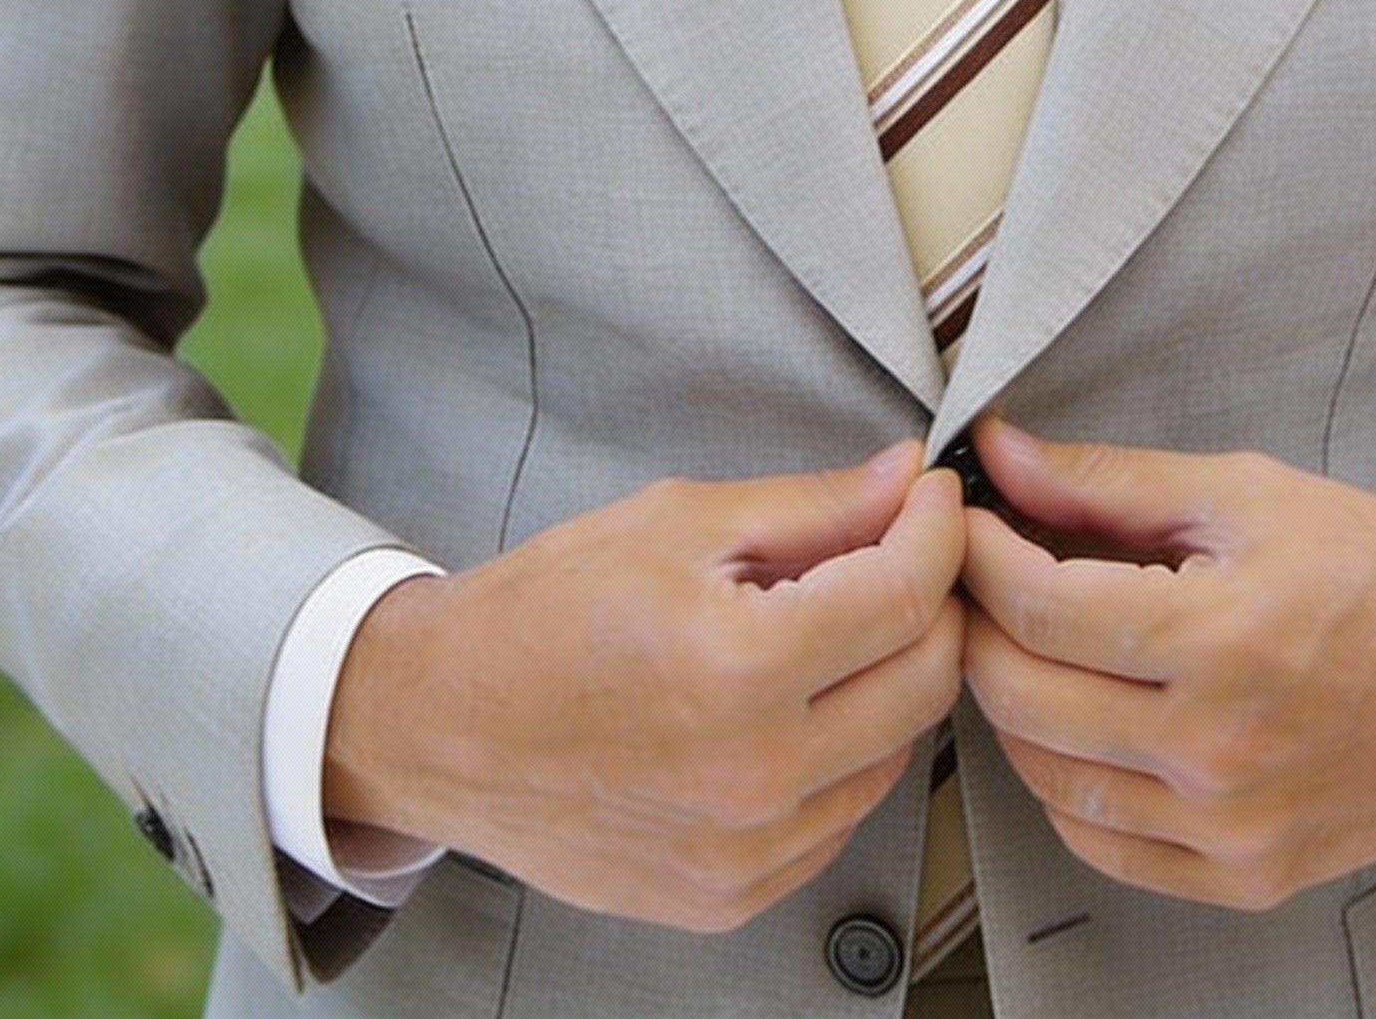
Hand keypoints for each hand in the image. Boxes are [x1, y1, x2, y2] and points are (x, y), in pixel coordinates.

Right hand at [324, 443, 965, 930]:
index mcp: (739, 667)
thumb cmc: (542, 612)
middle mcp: (753, 774)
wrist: (438, 724)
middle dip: (934, 601)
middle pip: (926, 681)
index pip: (905, 595)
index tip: (932, 500)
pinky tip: (796, 705)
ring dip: (891, 679)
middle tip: (903, 554)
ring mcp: (744, 851)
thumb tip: (904, 480)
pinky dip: (844, 754)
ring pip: (897, 753)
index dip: (937, 531)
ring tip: (834, 628)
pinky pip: (840, 816)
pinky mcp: (729, 895)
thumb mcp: (677, 522)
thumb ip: (811, 506)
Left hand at [960, 419, 1375, 911]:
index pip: (1038, 606)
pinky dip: (1064, 786)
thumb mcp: (1244, 493)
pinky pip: (1103, 847)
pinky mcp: (1247, 875)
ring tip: (1025, 644)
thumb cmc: (1375, 568)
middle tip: (979, 578)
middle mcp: (1220, 748)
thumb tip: (1000, 454)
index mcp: (1221, 639)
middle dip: (977, 624)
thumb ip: (1108, 481)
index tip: (967, 521)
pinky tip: (1076, 726)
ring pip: (1047, 778)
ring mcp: (1232, 826)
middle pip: (1023, 695)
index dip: (979, 555)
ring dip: (1011, 705)